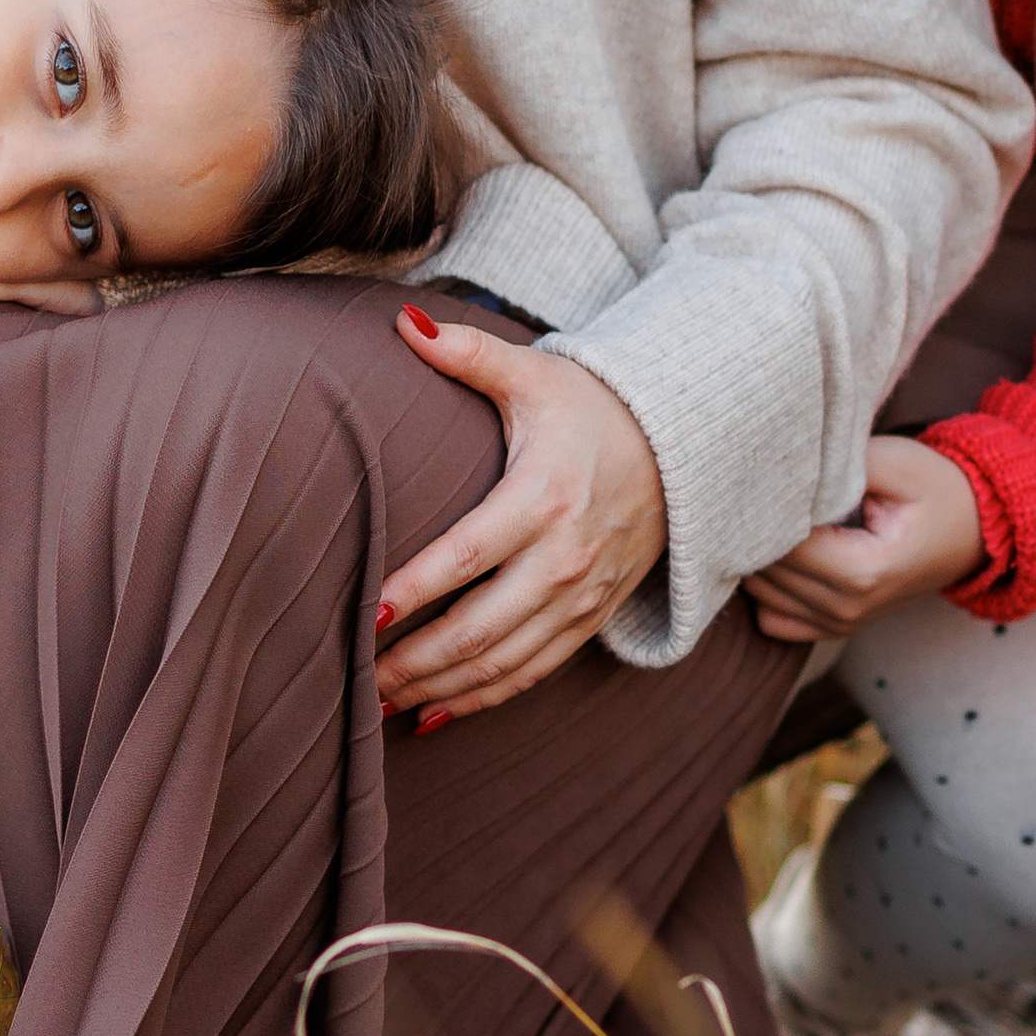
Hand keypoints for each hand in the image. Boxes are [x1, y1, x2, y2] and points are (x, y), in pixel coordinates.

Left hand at [373, 313, 667, 722]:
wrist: (682, 446)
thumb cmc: (591, 405)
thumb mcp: (535, 374)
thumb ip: (468, 354)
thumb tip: (402, 323)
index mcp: (544, 497)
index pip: (467, 556)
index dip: (415, 590)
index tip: (364, 612)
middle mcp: (566, 557)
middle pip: (480, 627)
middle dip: (414, 659)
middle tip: (353, 676)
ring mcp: (582, 596)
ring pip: (504, 662)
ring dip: (440, 688)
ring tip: (377, 705)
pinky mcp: (591, 618)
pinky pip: (534, 673)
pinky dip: (484, 698)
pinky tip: (434, 712)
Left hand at [744, 433, 985, 642]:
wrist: (974, 531)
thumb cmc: (935, 489)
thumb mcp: (897, 461)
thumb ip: (840, 466)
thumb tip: (784, 471)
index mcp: (863, 570)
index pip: (782, 542)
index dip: (768, 505)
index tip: (776, 473)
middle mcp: (847, 608)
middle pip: (766, 569)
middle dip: (760, 528)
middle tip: (776, 489)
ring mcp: (840, 624)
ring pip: (762, 593)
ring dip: (761, 555)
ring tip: (785, 516)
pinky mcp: (834, 627)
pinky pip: (772, 618)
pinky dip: (769, 588)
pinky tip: (787, 552)